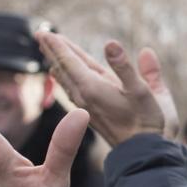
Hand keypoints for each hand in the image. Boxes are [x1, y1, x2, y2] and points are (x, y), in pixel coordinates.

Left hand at [38, 33, 176, 144]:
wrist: (145, 154)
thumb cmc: (147, 122)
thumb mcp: (142, 92)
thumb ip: (126, 67)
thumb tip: (110, 44)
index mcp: (94, 88)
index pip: (70, 61)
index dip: (58, 45)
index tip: (43, 33)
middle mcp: (86, 96)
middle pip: (64, 68)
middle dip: (52, 51)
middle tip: (39, 34)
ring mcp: (88, 106)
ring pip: (66, 79)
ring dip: (57, 63)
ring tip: (49, 51)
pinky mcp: (93, 113)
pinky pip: (72, 90)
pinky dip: (65, 79)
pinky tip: (64, 78)